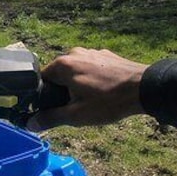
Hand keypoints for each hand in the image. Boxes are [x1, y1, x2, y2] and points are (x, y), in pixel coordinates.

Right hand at [27, 48, 147, 131]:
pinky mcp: (107, 54)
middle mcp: (74, 53)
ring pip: (76, 70)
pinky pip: (92, 66)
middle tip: (76, 107)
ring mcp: (92, 51)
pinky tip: (105, 91)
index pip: (42, 79)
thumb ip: (51, 118)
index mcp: (62, 65)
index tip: (55, 108)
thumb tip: (30, 124)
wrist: (146, 88)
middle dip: (64, 90)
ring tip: (93, 100)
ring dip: (79, 84)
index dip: (46, 96)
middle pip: (59, 74)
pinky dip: (93, 78)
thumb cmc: (108, 102)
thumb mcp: (77, 115)